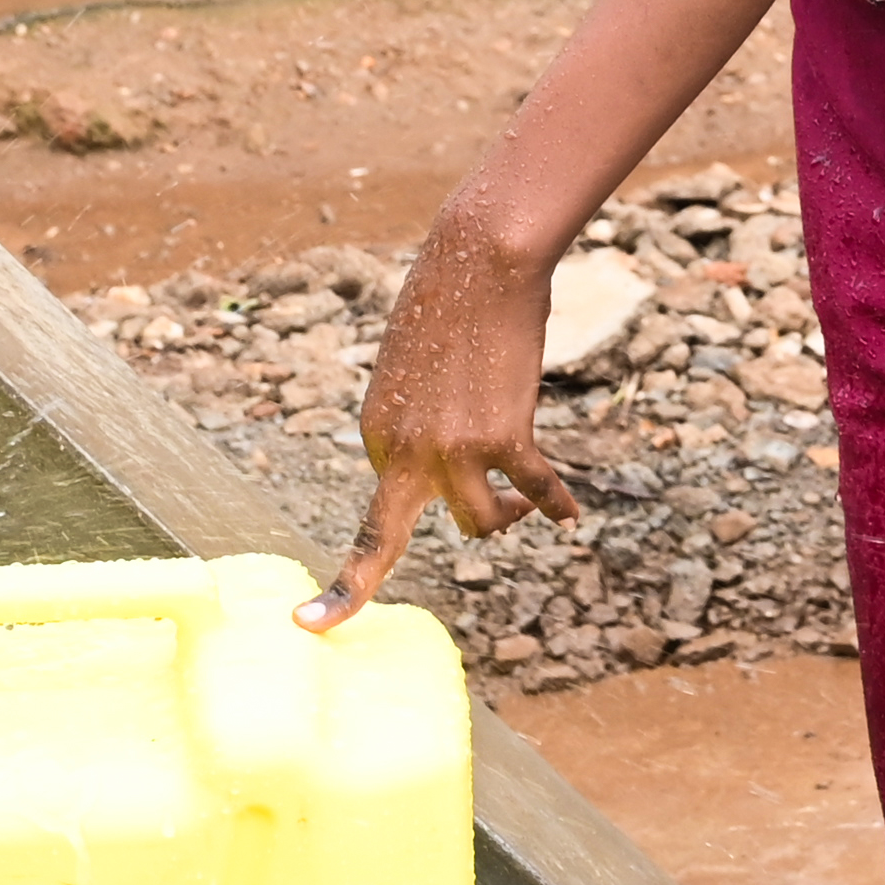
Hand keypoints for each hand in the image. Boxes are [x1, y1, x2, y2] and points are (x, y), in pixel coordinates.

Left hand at [306, 222, 580, 628]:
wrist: (480, 261)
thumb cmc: (450, 301)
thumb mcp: (412, 367)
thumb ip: (418, 416)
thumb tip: (445, 443)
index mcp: (375, 431)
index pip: (386, 496)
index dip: (408, 509)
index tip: (325, 611)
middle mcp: (404, 448)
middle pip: (385, 538)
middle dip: (354, 587)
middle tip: (315, 624)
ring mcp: (454, 448)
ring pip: (478, 522)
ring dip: (506, 520)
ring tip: (527, 509)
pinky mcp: (504, 437)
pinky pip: (534, 488)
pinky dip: (556, 503)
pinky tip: (570, 514)